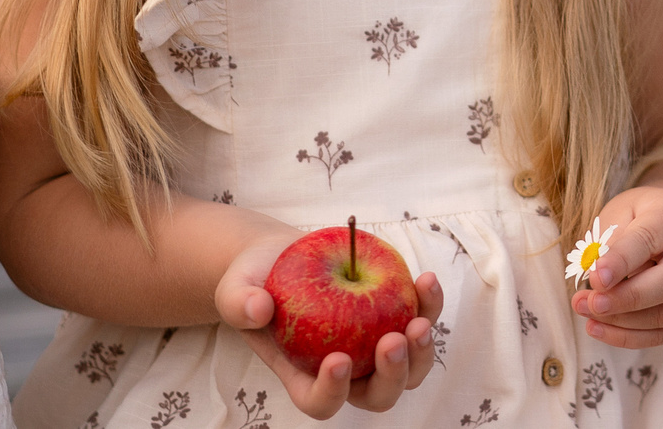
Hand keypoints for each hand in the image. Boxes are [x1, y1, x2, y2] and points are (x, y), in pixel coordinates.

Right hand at [213, 234, 444, 417]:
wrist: (280, 259)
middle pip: (377, 396)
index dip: (333, 391)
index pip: (322, 403)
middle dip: (391, 376)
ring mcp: (373, 349)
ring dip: (420, 352)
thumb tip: (258, 308)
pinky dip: (428, 305)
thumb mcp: (235, 290)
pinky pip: (419, 320)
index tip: (338, 359)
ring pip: (409, 370)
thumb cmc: (254, 283)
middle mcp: (346, 372)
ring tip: (419, 320)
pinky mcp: (393, 317)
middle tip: (392, 341)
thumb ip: (239, 303)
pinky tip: (426, 281)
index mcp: (304, 377)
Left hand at [569, 186, 662, 348]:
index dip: (622, 260)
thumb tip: (597, 274)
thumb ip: (610, 237)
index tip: (594, 278)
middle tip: (591, 304)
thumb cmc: (644, 216)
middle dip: (628, 298)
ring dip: (624, 322)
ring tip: (587, 314)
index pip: (651, 238)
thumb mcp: (623, 209)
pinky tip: (600, 328)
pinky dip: (630, 337)